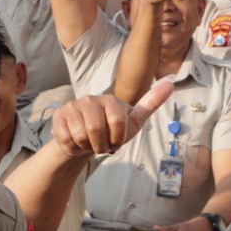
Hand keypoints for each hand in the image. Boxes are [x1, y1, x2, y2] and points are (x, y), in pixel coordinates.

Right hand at [50, 81, 174, 158]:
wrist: (84, 143)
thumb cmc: (111, 133)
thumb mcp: (133, 122)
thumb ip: (150, 104)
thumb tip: (170, 83)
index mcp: (110, 100)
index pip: (118, 121)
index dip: (117, 138)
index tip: (116, 141)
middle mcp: (90, 99)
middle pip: (97, 129)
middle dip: (101, 145)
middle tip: (101, 145)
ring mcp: (73, 106)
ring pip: (80, 134)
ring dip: (86, 147)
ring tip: (88, 143)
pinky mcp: (59, 115)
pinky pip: (66, 137)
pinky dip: (73, 146)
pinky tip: (75, 140)